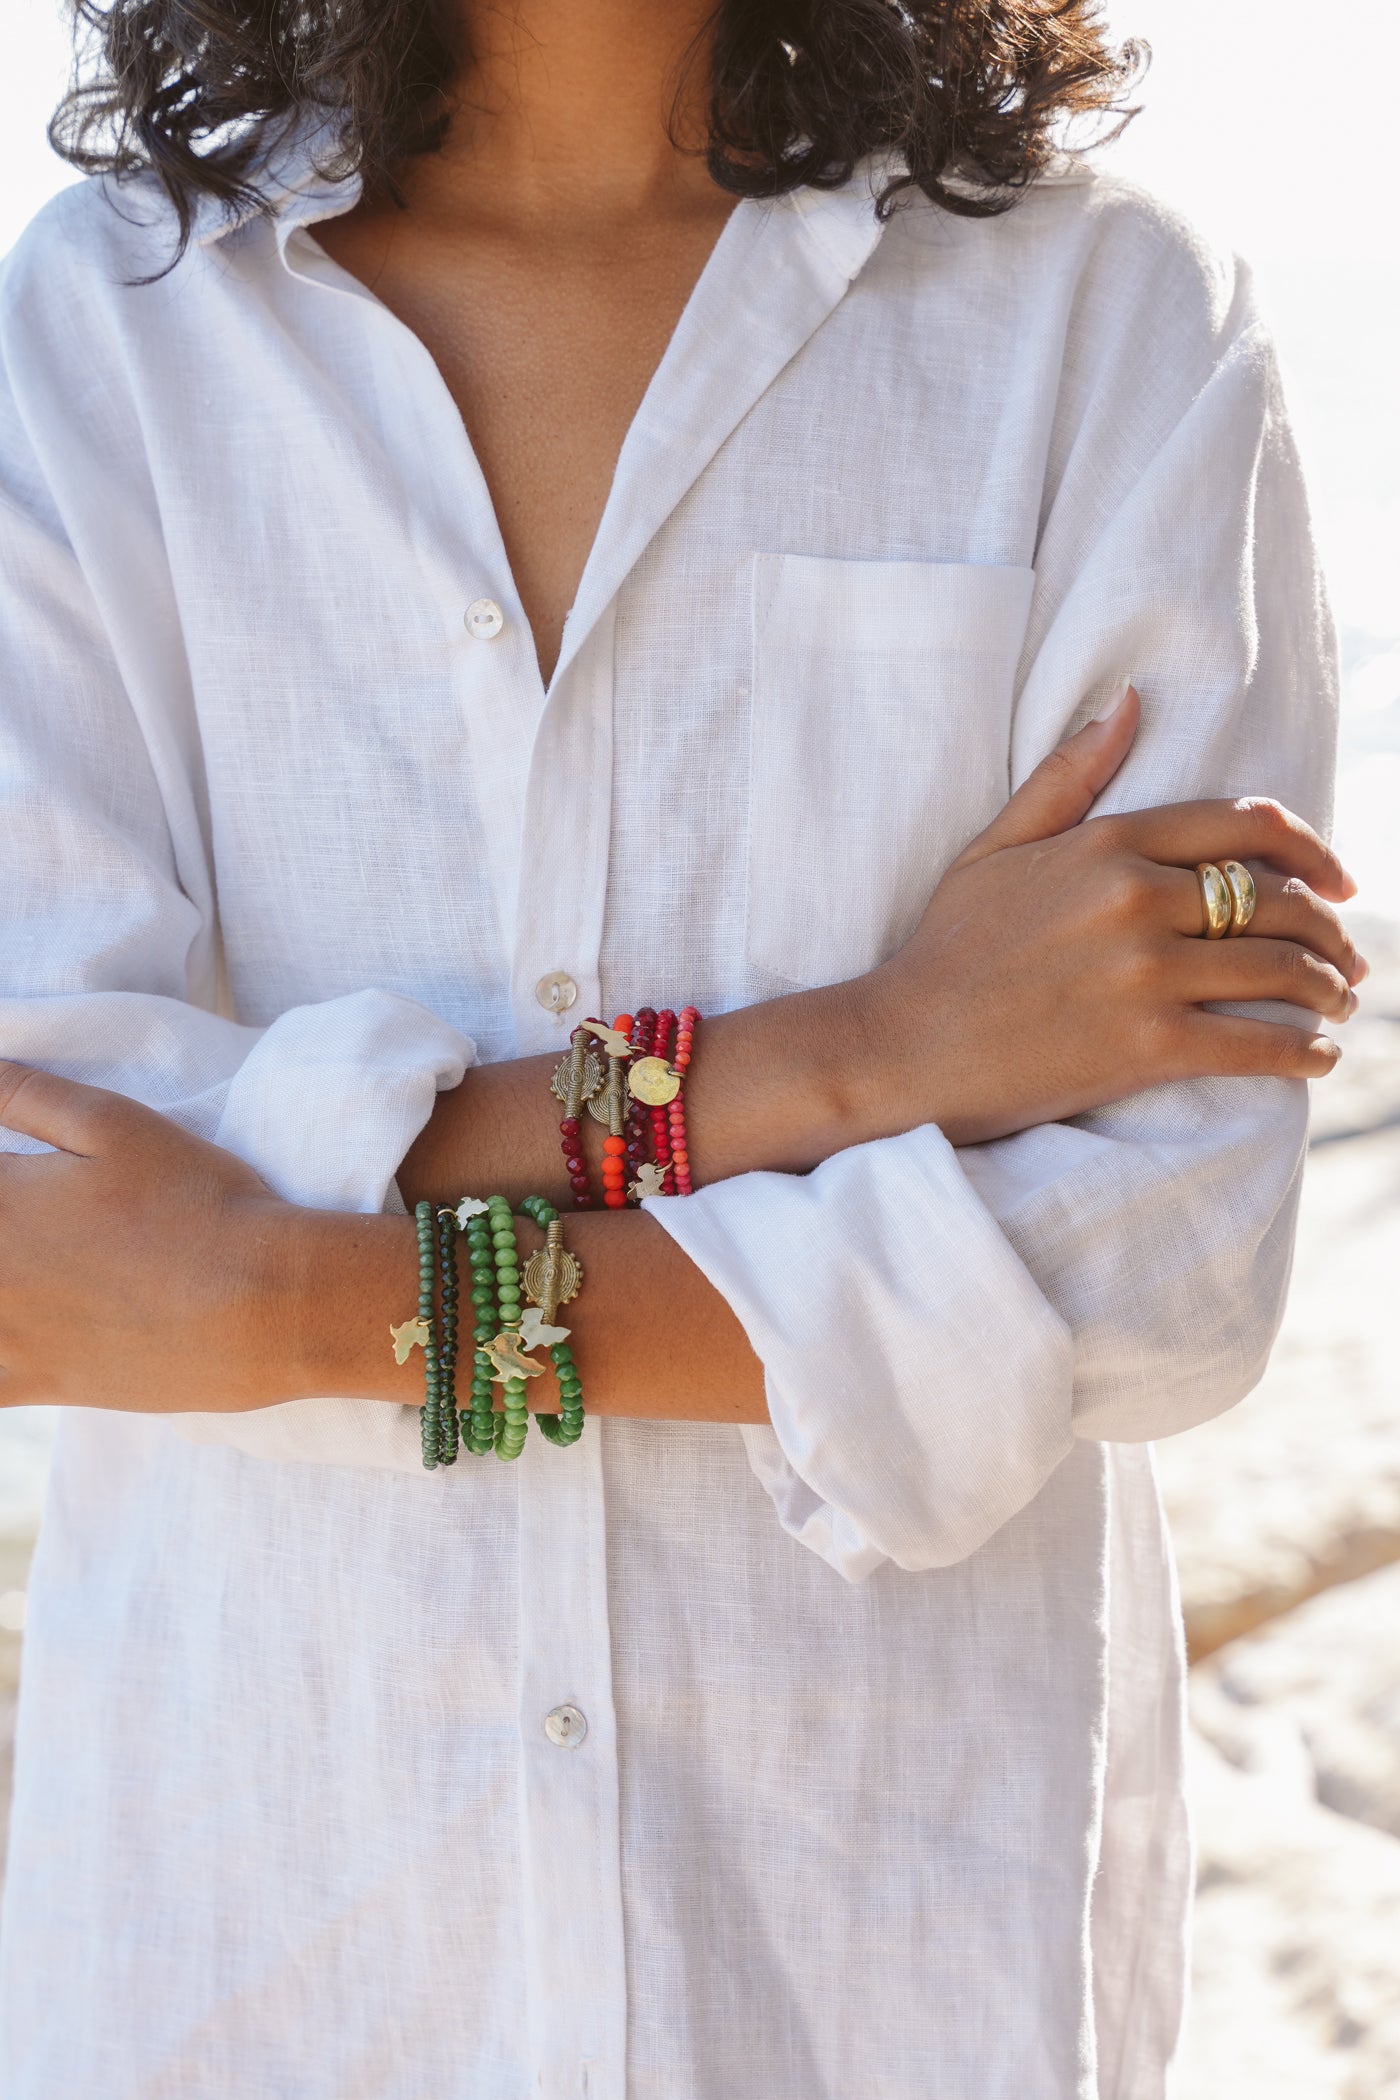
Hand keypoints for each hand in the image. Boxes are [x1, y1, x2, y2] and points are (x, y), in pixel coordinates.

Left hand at [0, 1065, 304, 1410]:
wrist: (262, 1302)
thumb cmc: (197, 1201)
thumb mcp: (113, 1122)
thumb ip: (24, 1092)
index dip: (1, 1180)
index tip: (17, 1181)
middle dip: (4, 1225)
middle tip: (47, 1225)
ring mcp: (6, 1335)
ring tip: (23, 1268)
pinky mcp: (36, 1382)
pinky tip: (9, 1333)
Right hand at [863, 684, 1363, 1147]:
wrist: (902, 1046)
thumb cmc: (945, 950)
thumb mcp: (995, 848)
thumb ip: (1067, 778)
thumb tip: (1129, 702)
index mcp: (1108, 844)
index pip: (1247, 825)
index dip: (1312, 851)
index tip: (1339, 881)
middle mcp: (1137, 899)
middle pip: (1277, 900)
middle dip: (1330, 930)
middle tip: (1346, 955)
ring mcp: (1145, 975)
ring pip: (1279, 971)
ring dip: (1327, 990)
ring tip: (1339, 1002)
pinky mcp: (1147, 1046)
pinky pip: (1257, 1043)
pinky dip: (1303, 1052)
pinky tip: (1317, 1056)